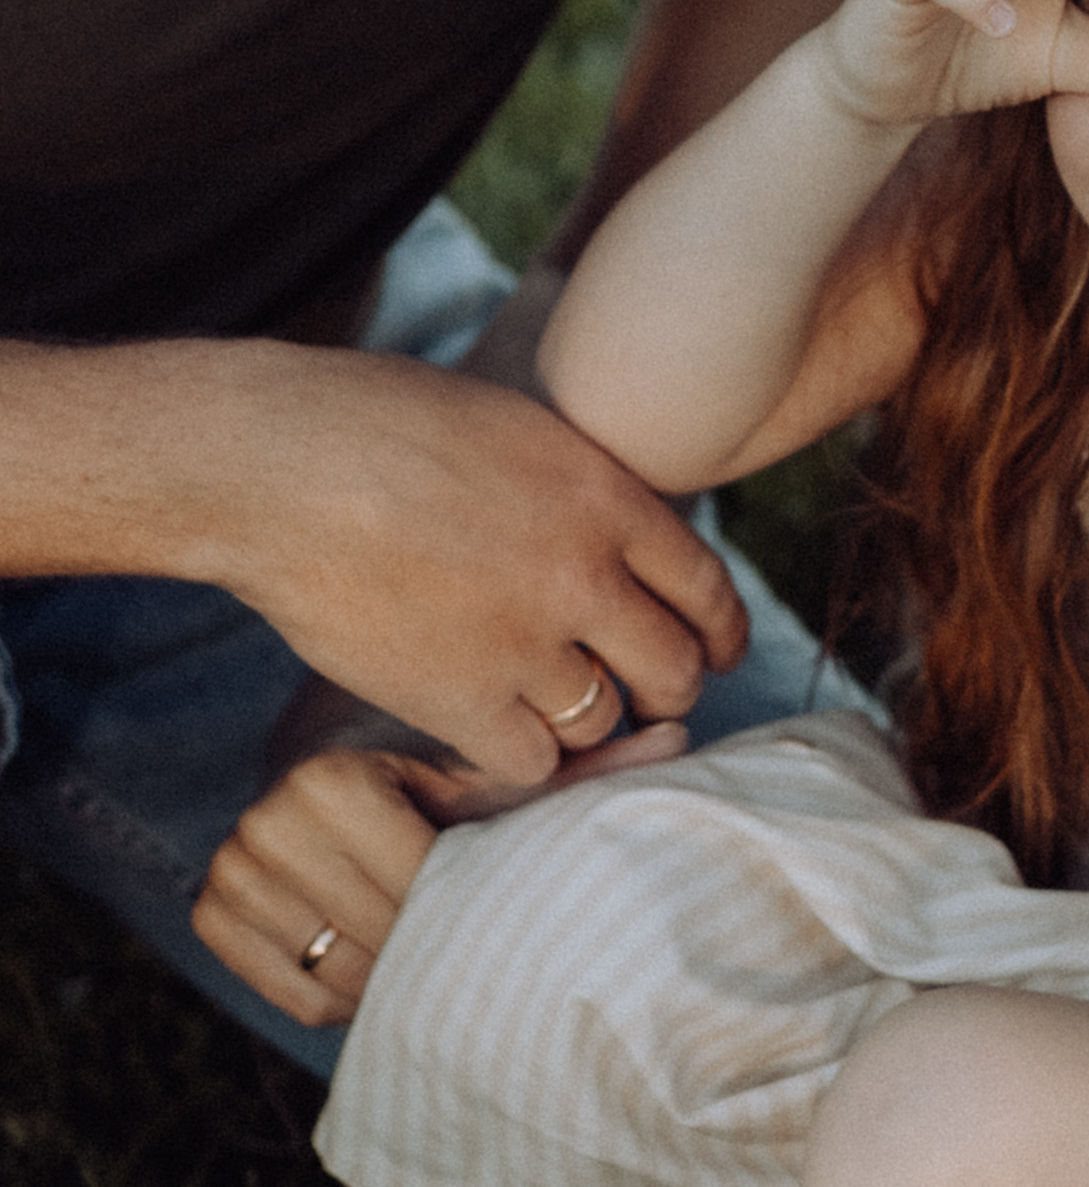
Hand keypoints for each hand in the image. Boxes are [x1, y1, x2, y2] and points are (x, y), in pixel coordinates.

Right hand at [191, 720, 690, 1026]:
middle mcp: (267, 819)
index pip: (427, 889)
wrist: (350, 799)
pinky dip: (344, 993)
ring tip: (419, 927)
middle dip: (438, 946)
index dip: (474, 907)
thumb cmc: (451, 794)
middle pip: (386, 938)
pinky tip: (368, 944)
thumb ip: (588, 768)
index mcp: (336, 779)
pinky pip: (300, 998)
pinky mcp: (209, 916)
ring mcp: (231, 869)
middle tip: (463, 923)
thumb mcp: (510, 785)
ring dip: (395, 975)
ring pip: (344, 978)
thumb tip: (684, 734)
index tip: (493, 893)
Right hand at [206, 346, 748, 783]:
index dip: (719, 633)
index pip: (706, 588)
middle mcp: (581, 573)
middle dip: (667, 688)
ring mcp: (522, 642)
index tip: (716, 653)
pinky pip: (532, 761)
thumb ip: (581, 490)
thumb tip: (624, 539)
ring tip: (557, 708)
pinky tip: (496, 732)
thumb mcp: (512, 428)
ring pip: (604, 722)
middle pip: (673, 669)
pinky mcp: (457, 699)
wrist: (271, 463)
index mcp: (605, 496)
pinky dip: (521, 755)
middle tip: (643, 693)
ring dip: (587, 722)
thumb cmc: (373, 425)